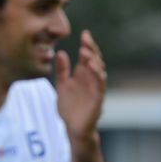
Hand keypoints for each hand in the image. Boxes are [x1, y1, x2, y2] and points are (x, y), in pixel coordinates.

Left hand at [56, 29, 106, 143]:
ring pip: (99, 71)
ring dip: (94, 60)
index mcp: (83, 76)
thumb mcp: (62, 86)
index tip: (84, 33)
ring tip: (86, 51)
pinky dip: (97, 75)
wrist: (72, 128)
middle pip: (95, 61)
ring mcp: (96, 89)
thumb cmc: (69, 108)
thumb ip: (62, 71)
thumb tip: (61, 53)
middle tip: (86, 38)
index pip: (87, 57)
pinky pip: (100, 85)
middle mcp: (91, 80)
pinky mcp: (98, 99)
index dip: (87, 45)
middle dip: (92, 49)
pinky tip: (93, 67)